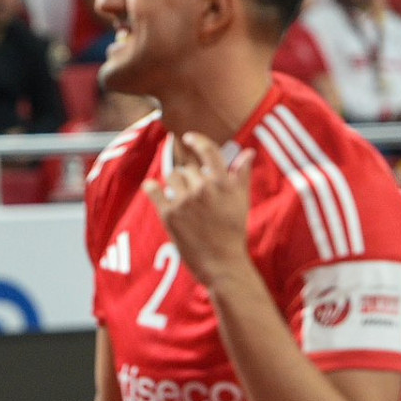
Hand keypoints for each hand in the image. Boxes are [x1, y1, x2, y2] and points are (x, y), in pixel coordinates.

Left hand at [145, 133, 256, 288]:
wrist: (222, 263)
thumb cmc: (233, 231)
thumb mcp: (241, 201)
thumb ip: (242, 174)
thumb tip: (248, 152)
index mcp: (221, 183)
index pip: (208, 152)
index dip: (197, 141)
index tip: (188, 137)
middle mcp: (202, 189)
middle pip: (188, 169)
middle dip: (191, 179)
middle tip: (197, 197)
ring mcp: (184, 201)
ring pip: (172, 178)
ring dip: (175, 185)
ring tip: (184, 202)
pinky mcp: (168, 214)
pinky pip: (153, 190)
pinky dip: (152, 188)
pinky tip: (153, 189)